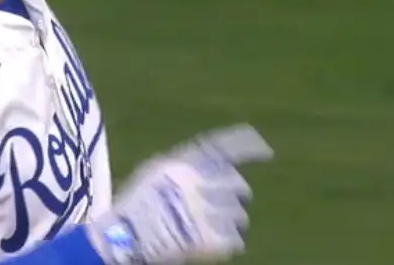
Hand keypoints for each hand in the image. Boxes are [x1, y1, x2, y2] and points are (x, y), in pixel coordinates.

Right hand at [87, 124, 272, 263]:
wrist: (126, 238)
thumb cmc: (135, 205)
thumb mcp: (155, 171)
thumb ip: (184, 166)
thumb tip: (213, 166)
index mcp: (186, 162)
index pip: (224, 147)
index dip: (248, 146)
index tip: (267, 152)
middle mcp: (202, 182)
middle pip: (239, 186)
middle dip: (232, 197)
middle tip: (214, 209)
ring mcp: (211, 211)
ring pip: (240, 217)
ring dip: (226, 223)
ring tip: (201, 230)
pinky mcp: (216, 239)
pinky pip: (235, 241)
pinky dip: (224, 245)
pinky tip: (205, 246)